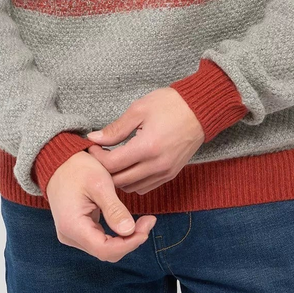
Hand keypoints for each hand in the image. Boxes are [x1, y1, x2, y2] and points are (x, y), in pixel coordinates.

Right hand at [45, 150, 156, 261]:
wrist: (58, 160)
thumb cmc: (77, 168)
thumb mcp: (99, 183)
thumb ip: (114, 209)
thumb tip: (130, 231)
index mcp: (72, 226)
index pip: (105, 249)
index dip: (130, 243)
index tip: (148, 225)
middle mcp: (70, 235)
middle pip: (106, 251)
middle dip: (131, 240)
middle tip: (149, 221)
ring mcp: (72, 234)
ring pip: (104, 248)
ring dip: (125, 238)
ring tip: (143, 221)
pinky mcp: (77, 230)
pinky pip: (100, 239)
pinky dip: (116, 234)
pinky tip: (128, 222)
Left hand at [85, 87, 205, 194]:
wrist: (200, 109)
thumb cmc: (170, 104)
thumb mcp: (139, 109)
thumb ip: (116, 128)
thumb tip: (94, 138)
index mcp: (147, 147)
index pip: (112, 164)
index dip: (97, 157)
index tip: (92, 146)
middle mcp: (156, 165)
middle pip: (119, 181)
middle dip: (105, 170)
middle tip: (100, 154)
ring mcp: (165, 172)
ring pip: (131, 188)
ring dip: (119, 177)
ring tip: (115, 159)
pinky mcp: (171, 175)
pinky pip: (145, 187)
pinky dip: (133, 181)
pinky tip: (130, 165)